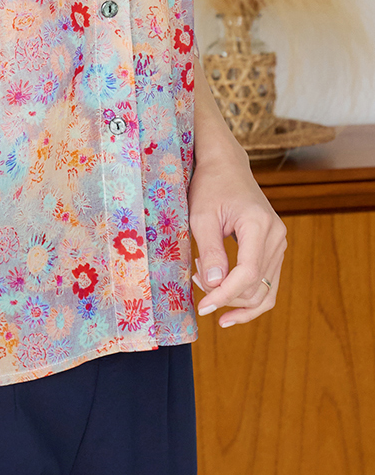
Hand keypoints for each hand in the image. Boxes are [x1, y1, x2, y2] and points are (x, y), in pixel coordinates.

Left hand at [189, 154, 286, 323]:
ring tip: (206, 283)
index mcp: (259, 225)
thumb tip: (214, 285)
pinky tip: (228, 307)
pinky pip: (267, 283)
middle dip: (225, 294)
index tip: (203, 307)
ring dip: (234, 297)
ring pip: (264, 291)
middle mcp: (276, 236)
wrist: (227, 167)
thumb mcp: (202, 217)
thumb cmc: (210, 187)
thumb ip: (210, 251)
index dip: (225, 295)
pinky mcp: (274, 249)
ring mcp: (279, 243)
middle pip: (256, 286)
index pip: (247, 273)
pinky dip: (248, 297)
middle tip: (197, 279)